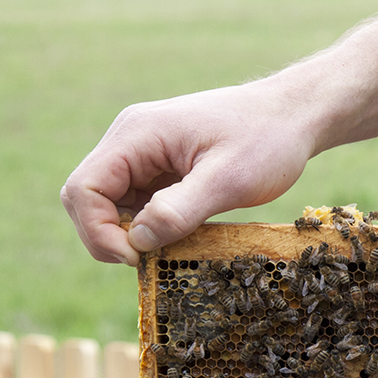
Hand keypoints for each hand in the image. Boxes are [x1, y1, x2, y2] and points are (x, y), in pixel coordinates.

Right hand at [60, 78, 321, 264]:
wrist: (294, 116)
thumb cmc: (267, 140)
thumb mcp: (228, 179)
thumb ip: (180, 209)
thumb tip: (137, 241)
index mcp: (137, 134)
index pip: (84, 188)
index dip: (97, 230)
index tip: (137, 257)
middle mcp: (130, 141)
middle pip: (88, 198)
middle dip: (109, 236)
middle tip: (151, 260)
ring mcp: (143, 155)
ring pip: (111, 205)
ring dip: (130, 234)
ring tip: (171, 248)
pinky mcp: (160, 170)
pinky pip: (137, 204)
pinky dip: (150, 227)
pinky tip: (180, 236)